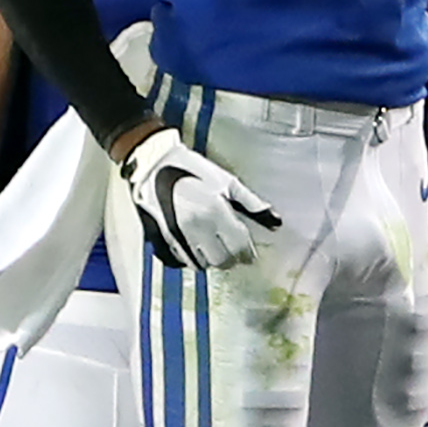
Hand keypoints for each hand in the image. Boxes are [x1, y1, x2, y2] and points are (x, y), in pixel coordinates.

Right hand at [119, 125, 279, 270]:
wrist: (152, 163)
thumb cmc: (190, 168)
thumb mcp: (227, 182)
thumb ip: (253, 204)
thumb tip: (275, 222)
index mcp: (215, 212)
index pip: (239, 247)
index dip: (247, 254)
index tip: (249, 254)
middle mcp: (195, 227)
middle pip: (221, 260)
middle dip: (231, 258)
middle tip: (233, 251)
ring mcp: (176, 234)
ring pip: (201, 264)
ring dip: (211, 259)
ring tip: (214, 248)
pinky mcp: (161, 237)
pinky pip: (180, 260)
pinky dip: (192, 258)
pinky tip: (195, 247)